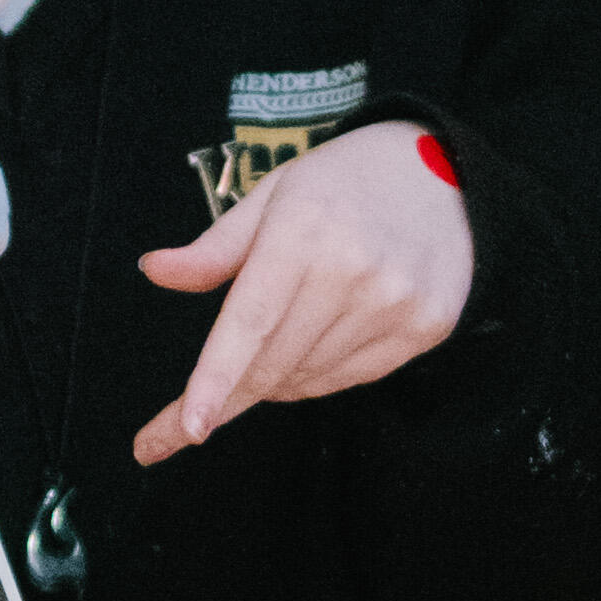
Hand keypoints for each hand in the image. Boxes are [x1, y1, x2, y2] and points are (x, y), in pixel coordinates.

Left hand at [130, 119, 474, 460]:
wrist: (445, 173)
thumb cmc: (345, 183)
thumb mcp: (274, 196)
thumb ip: (215, 247)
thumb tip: (155, 270)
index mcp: (302, 232)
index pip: (250, 323)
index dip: (216, 380)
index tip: (189, 427)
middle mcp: (352, 271)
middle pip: (273, 363)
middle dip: (231, 389)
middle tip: (202, 403)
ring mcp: (394, 303)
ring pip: (309, 378)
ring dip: (278, 378)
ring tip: (282, 337)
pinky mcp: (425, 326)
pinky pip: (352, 378)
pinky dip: (319, 376)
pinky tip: (318, 343)